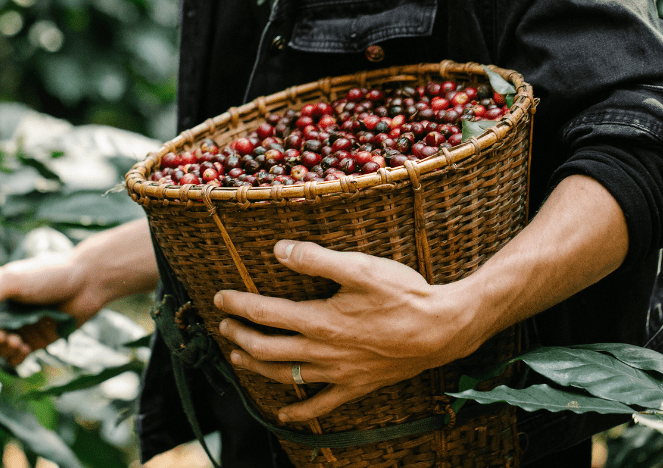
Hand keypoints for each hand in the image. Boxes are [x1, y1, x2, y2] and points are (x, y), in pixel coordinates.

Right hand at [0, 219, 159, 366]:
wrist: (87, 281)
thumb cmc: (48, 274)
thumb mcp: (11, 281)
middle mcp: (3, 312)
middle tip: (4, 336)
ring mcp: (19, 327)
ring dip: (3, 350)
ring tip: (18, 342)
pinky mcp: (35, 340)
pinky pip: (17, 357)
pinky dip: (16, 358)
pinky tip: (25, 349)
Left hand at [213, 240, 480, 422]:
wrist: (443, 329)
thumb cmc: (403, 295)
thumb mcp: (360, 267)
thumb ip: (316, 258)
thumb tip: (279, 249)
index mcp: (319, 320)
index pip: (265, 313)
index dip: (238, 305)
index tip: (219, 298)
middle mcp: (323, 351)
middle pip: (267, 348)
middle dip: (239, 337)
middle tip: (223, 327)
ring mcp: (339, 373)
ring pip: (286, 376)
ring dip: (257, 367)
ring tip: (237, 358)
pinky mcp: (357, 386)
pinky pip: (321, 406)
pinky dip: (299, 412)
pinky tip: (284, 414)